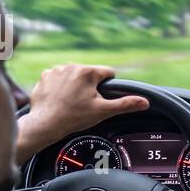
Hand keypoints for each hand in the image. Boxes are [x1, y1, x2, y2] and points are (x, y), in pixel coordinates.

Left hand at [15, 64, 148, 160]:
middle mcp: (71, 66)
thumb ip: (125, 104)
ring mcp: (56, 70)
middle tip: (85, 104)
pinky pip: (57, 78)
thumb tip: (145, 102)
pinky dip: (60, 87)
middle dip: (90, 87)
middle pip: (89, 74)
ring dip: (75, 85)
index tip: (101, 98)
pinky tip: (59, 99)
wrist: (46, 124)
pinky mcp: (44, 77)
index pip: (108, 73)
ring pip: (73, 76)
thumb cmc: (74, 118)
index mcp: (88, 72)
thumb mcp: (103, 111)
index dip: (108, 86)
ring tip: (71, 102)